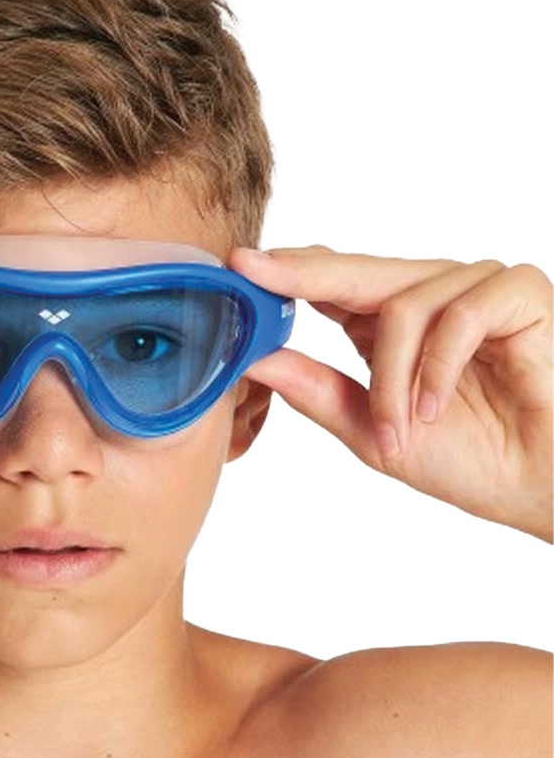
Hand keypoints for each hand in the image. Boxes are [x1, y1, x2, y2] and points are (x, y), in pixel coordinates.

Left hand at [229, 247, 552, 540]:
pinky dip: (439, 365)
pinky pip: (463, 313)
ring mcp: (476, 288)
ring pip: (405, 304)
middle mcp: (429, 294)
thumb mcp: (372, 431)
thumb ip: (317, 392)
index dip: (283, 274)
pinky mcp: (521, 294)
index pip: (329, 284)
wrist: (543, 490)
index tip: (234, 267)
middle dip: (300, 274)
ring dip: (393, 378)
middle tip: (248, 269)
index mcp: (389, 322)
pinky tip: (435, 406)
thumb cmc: (470, 459)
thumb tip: (253, 359)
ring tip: (398, 428)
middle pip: (355, 271)